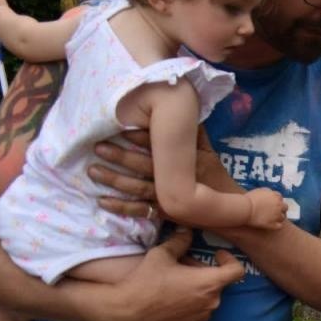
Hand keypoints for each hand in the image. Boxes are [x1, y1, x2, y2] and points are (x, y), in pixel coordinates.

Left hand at [90, 131, 235, 220]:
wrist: (227, 210)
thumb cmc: (214, 175)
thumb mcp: (208, 150)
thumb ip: (194, 131)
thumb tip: (181, 107)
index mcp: (188, 160)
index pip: (162, 146)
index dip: (142, 139)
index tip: (122, 129)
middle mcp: (177, 179)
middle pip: (146, 167)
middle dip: (121, 156)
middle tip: (98, 147)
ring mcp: (169, 198)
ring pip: (139, 188)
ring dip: (115, 180)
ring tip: (93, 170)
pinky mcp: (164, 213)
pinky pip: (140, 210)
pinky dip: (121, 207)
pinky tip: (102, 201)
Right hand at [99, 227, 243, 320]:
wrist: (126, 311)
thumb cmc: (145, 281)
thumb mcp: (161, 254)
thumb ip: (180, 241)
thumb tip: (187, 231)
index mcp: (209, 283)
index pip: (237, 271)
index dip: (229, 260)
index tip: (217, 255)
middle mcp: (212, 302)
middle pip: (217, 282)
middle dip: (204, 271)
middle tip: (183, 265)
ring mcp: (203, 317)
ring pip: (208, 297)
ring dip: (198, 288)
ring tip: (175, 282)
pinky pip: (199, 312)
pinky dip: (192, 303)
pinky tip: (172, 298)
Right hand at [245, 188, 288, 228]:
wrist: (244, 208)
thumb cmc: (249, 199)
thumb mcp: (259, 190)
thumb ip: (267, 191)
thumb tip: (270, 192)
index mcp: (275, 196)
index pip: (280, 198)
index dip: (276, 201)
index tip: (272, 204)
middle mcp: (279, 205)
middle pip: (285, 207)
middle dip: (281, 209)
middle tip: (275, 212)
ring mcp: (277, 215)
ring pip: (283, 217)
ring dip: (278, 218)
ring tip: (272, 219)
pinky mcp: (273, 224)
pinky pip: (279, 226)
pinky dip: (276, 226)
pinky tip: (271, 225)